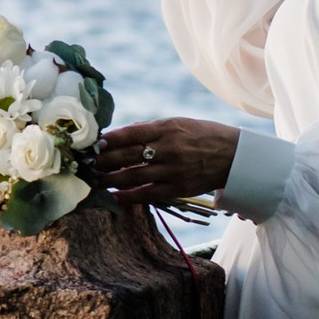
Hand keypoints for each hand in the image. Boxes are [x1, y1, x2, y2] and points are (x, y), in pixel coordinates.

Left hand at [98, 118, 238, 206]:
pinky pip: (147, 193)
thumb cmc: (202, 135)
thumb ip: (150, 129)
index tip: (92, 145)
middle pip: (126, 156)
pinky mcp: (178, 188)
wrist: (234, 155)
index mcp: (166, 128)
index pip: (129, 134)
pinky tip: (113, 196)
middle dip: (103, 161)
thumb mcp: (178, 123)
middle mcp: (168, 148)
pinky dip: (128, 196)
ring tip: (94, 180)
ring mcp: (172, 170)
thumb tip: (119, 136)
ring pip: (132, 176)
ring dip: (109, 179)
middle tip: (85, 164)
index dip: (108, 140)